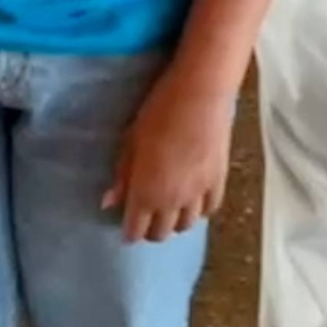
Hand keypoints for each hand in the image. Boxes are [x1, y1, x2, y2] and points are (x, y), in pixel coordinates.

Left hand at [102, 69, 234, 243]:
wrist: (201, 93)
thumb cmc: (159, 111)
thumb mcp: (131, 140)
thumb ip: (122, 175)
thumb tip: (108, 203)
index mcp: (145, 193)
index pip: (135, 231)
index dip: (129, 231)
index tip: (127, 223)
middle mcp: (172, 201)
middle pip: (160, 233)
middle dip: (150, 229)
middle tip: (146, 213)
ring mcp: (198, 193)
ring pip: (186, 225)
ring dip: (175, 221)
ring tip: (170, 207)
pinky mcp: (219, 180)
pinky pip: (210, 209)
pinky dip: (200, 210)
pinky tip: (194, 198)